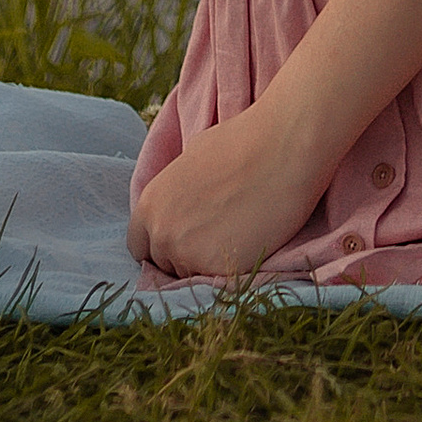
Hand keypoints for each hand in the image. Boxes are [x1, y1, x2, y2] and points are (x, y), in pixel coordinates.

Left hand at [127, 95, 321, 280]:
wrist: (281, 147)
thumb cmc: (241, 141)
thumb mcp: (191, 158)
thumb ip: (175, 192)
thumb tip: (178, 205)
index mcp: (150, 205)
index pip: (140, 246)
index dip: (161, 244)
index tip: (182, 239)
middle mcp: (162, 234)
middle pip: (165, 264)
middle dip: (185, 254)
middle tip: (216, 234)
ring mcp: (190, 255)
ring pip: (193, 274)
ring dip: (208, 262)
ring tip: (237, 232)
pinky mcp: (221, 269)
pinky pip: (220, 280)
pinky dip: (232, 266)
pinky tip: (250, 239)